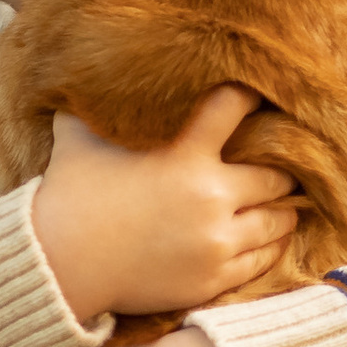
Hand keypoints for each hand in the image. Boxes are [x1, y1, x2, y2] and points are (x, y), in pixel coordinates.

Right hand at [30, 85, 297, 322]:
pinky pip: (264, 258)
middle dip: (280, 167)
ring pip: (277, 218)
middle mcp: (210, 194)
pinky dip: (273, 244)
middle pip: (275, 174)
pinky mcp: (214, 276)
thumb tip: (87, 70)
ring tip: (284, 202)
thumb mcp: (77, 134)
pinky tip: (274, 236)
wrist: (61, 264)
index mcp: (184, 152)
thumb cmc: (68, 194)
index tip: (261, 95)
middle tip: (285, 164)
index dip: (252, 96)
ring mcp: (216, 239)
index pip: (236, 106)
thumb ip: (95, 101)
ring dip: (283, 208)